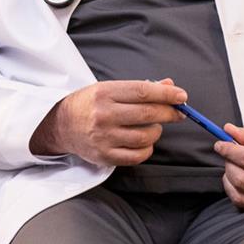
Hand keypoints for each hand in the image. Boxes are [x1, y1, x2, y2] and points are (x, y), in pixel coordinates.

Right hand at [30, 78, 186, 166]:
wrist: (61, 124)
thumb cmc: (92, 103)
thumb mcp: (112, 88)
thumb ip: (142, 88)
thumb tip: (170, 86)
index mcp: (106, 93)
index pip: (143, 92)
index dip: (167, 94)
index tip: (182, 96)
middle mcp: (103, 115)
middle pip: (146, 114)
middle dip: (169, 113)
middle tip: (179, 112)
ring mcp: (103, 138)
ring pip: (144, 137)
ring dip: (157, 131)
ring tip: (155, 126)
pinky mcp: (103, 156)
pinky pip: (136, 156)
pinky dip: (147, 149)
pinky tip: (146, 142)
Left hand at [215, 127, 243, 208]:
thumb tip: (229, 131)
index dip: (229, 150)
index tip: (220, 143)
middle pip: (241, 178)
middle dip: (228, 163)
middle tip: (228, 152)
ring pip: (239, 195)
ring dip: (228, 180)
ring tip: (232, 166)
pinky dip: (236, 193)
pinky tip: (238, 180)